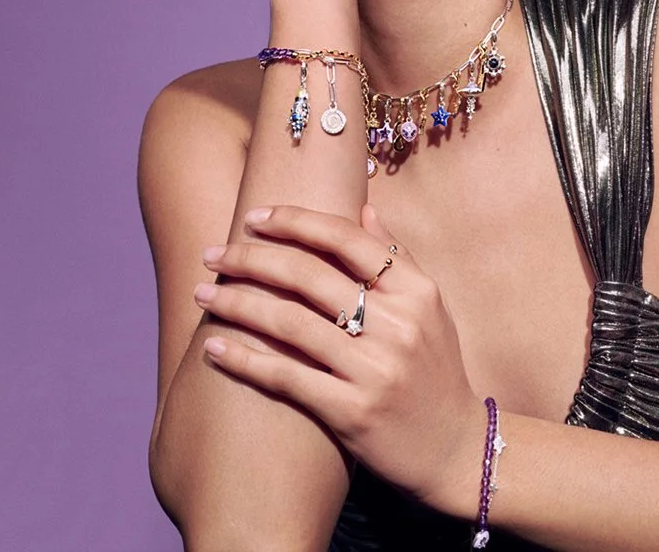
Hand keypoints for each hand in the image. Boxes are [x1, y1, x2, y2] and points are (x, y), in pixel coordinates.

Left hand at [192, 203, 487, 514]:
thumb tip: (364, 209)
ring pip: (290, 322)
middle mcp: (397, 325)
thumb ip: (398, 259)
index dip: (294, 222)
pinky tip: (215, 347)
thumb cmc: (436, 373)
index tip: (254, 218)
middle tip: (212, 255)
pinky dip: (246, 360)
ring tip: (203, 293)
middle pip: (308, 275)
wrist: (456, 449)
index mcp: (416, 292)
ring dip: (237, 304)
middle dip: (251, 259)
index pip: (346, 239)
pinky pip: (287, 377)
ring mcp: (375, 369)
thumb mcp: (431, 310)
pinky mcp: (353, 412)